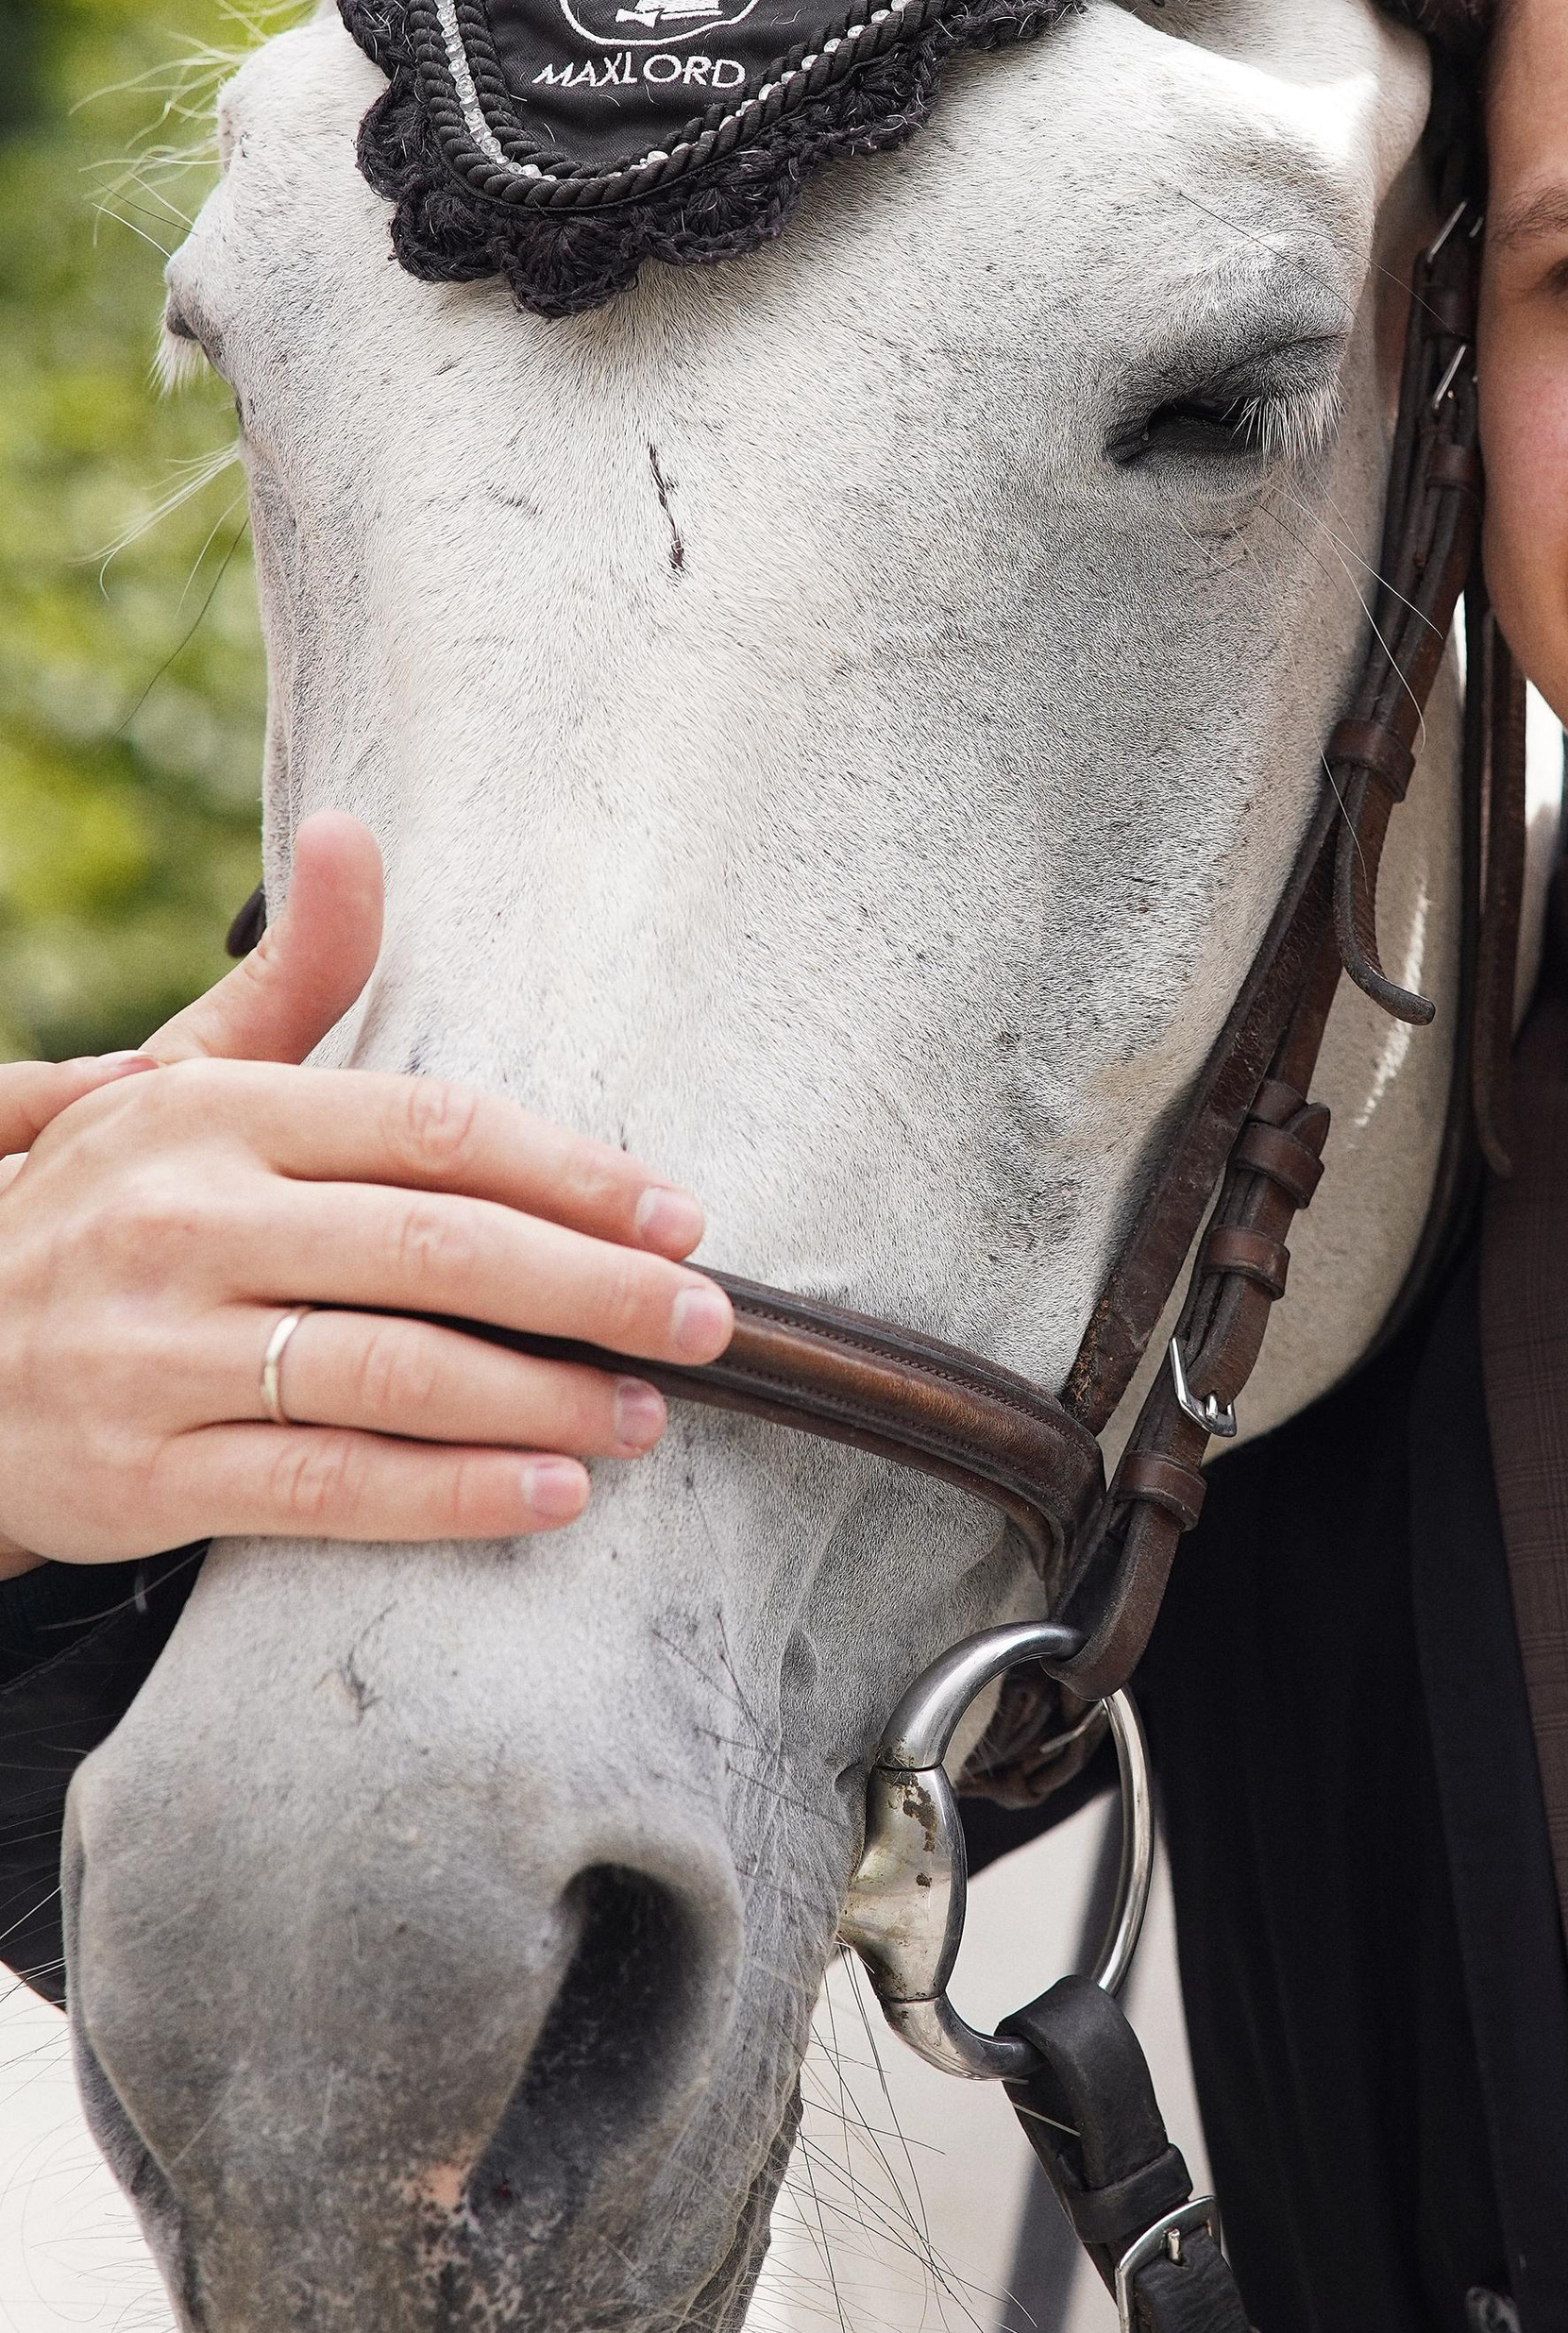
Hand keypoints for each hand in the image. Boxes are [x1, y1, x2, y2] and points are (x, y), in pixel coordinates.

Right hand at [0, 814, 733, 1573]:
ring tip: (646, 1412)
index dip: (574, 1176)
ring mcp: (154, 1352)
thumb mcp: (173, 1084)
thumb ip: (293, 984)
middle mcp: (181, 1222)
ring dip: (544, 1398)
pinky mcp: (139, 1473)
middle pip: (436, 1250)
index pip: (433, 1132)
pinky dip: (453, 1497)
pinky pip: (326, 1489)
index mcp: (209, 1114)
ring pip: (393, 1374)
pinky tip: (550, 1495)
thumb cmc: (96, 1214)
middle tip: (705, 1319)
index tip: (679, 1216)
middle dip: (595, 1290)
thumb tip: (353, 835)